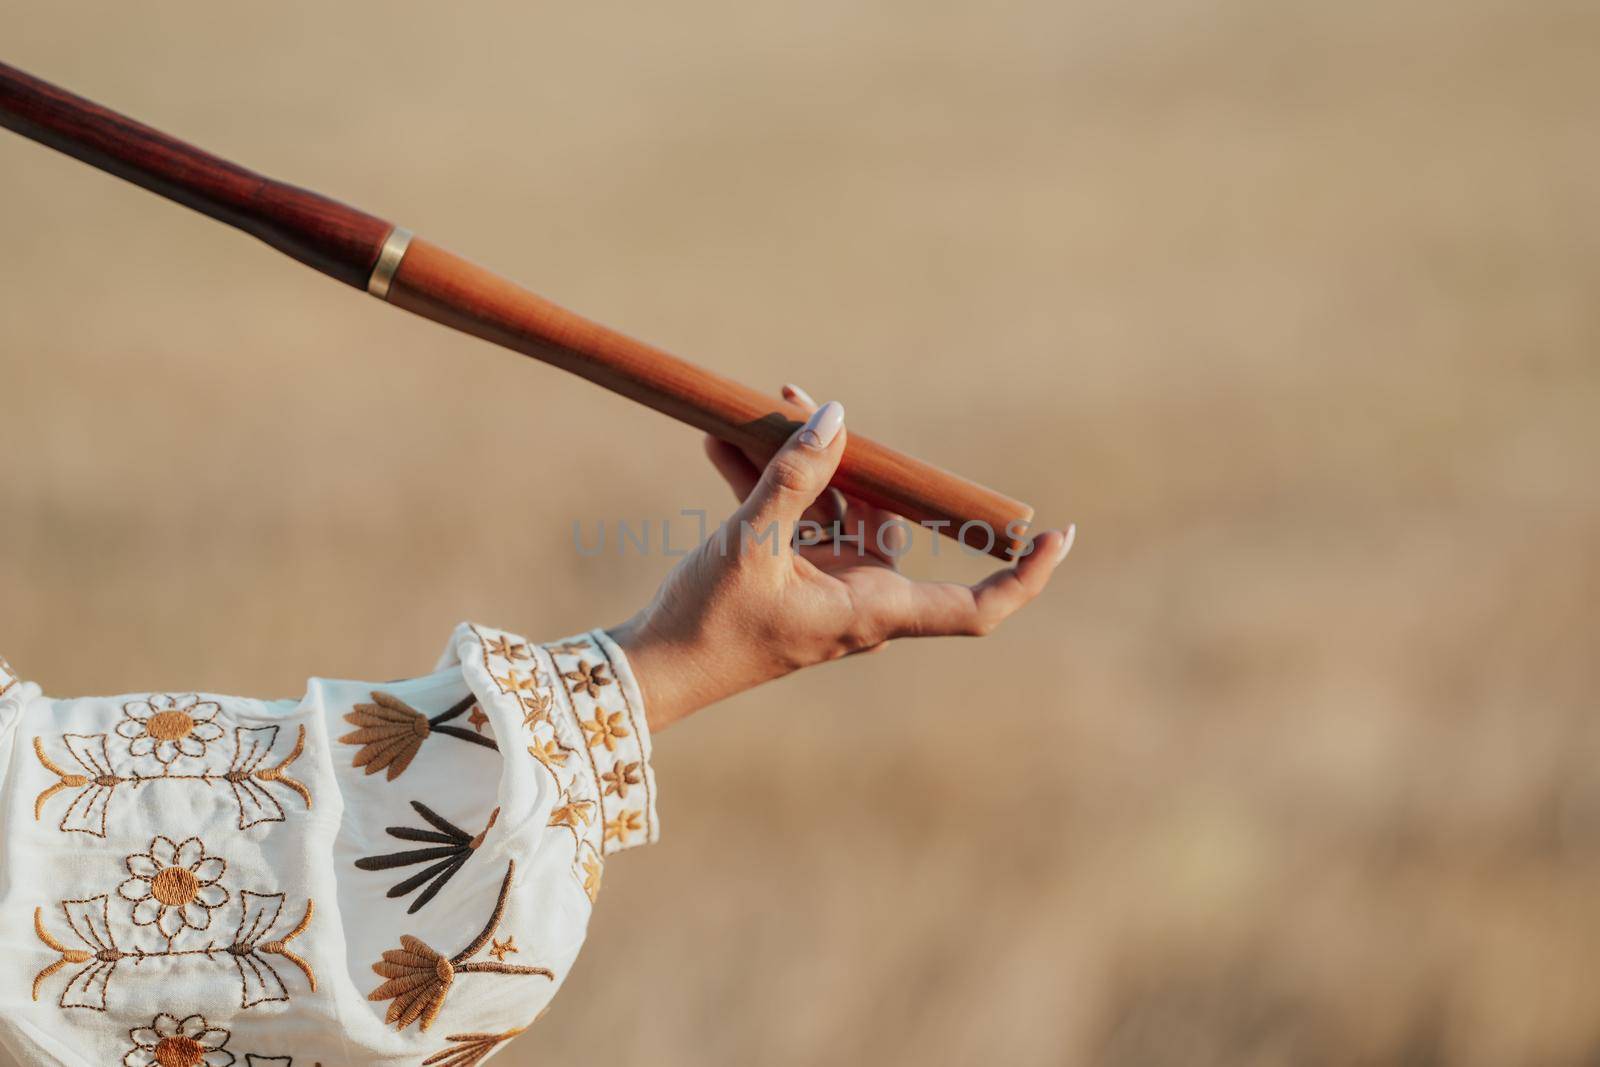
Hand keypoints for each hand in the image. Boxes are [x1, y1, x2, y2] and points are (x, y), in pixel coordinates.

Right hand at [608, 385, 1074, 730]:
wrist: (650, 671)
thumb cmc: (708, 625)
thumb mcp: (749, 542)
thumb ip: (794, 478)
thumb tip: (836, 416)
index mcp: (873, 611)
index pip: (977, 607)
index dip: (1023, 575)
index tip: (1057, 535)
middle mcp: (859, 599)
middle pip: (887, 519)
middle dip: (856, 458)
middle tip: (806, 401)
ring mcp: (823, 586)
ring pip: (834, 509)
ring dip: (799, 462)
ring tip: (764, 408)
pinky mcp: (787, 577)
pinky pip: (793, 519)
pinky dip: (766, 484)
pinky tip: (722, 441)